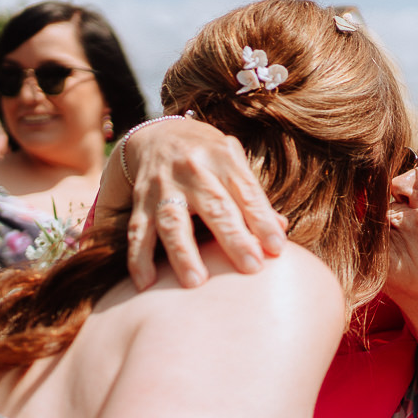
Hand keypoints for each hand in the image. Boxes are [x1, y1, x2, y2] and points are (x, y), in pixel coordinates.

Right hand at [120, 117, 286, 288]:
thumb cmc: (207, 155)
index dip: (262, 219)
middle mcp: (191, 169)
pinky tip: (146, 284)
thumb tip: (280, 228)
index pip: (246, 191)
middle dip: (233, 238)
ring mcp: (162, 186)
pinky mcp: (140, 202)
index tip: (276, 248)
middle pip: (214, 206)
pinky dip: (139, 259)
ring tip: (195, 283)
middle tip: (251, 267)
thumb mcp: (233, 161)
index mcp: (221, 157)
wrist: (157, 133)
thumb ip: (253, 194)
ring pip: (172, 221)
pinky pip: (137, 232)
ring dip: (183, 253)